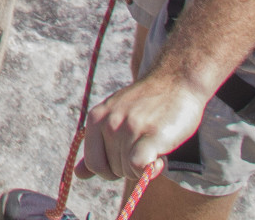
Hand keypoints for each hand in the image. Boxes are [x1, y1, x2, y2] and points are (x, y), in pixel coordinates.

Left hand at [80, 66, 206, 182]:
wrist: (176, 80)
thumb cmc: (147, 104)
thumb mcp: (115, 117)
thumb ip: (98, 147)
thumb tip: (78, 175)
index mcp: (96, 118)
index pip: (93, 164)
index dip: (111, 169)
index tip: (126, 157)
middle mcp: (109, 122)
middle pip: (112, 170)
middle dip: (128, 167)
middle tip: (144, 146)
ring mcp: (129, 127)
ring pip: (128, 171)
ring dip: (143, 168)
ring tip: (154, 145)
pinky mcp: (151, 134)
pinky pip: (138, 166)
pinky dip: (147, 171)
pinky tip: (159, 161)